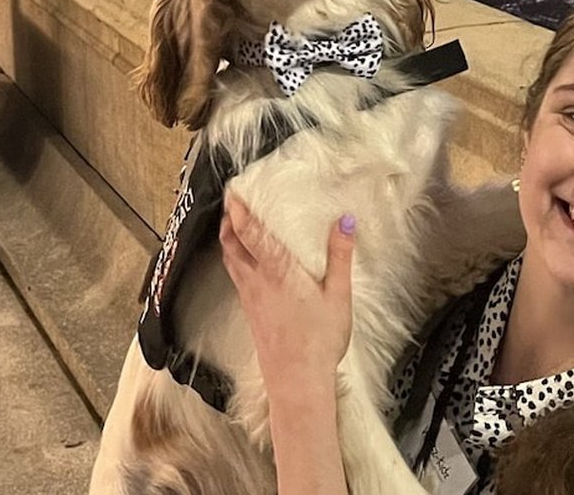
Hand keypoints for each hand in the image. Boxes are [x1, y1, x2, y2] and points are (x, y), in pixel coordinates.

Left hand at [219, 196, 354, 388]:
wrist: (297, 381)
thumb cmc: (319, 340)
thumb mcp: (339, 295)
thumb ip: (339, 256)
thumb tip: (344, 222)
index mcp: (278, 271)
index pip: (250, 232)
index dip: (239, 209)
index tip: (235, 191)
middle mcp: (257, 281)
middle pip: (231, 244)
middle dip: (229, 221)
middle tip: (232, 204)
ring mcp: (250, 298)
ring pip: (230, 261)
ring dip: (228, 240)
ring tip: (234, 227)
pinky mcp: (251, 313)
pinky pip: (236, 278)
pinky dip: (235, 261)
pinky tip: (246, 265)